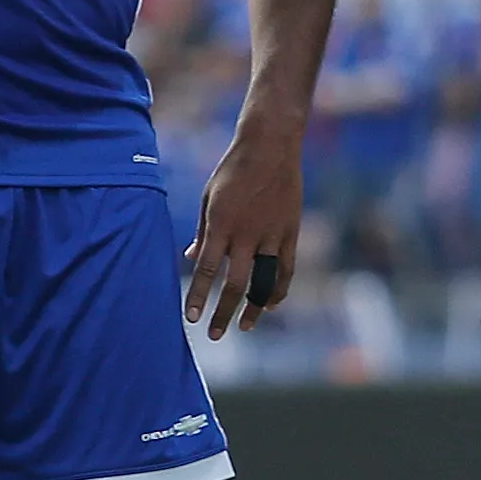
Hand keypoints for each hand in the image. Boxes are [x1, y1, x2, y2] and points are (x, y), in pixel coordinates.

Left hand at [185, 129, 302, 339]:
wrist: (270, 145)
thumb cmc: (233, 169)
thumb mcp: (209, 197)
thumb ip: (203, 232)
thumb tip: (194, 258)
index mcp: (221, 224)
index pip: (207, 270)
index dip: (197, 296)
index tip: (190, 318)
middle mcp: (246, 234)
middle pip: (234, 284)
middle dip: (223, 313)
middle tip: (214, 334)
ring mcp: (271, 234)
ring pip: (263, 281)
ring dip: (252, 309)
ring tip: (244, 327)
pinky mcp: (290, 231)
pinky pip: (286, 268)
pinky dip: (278, 289)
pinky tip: (270, 304)